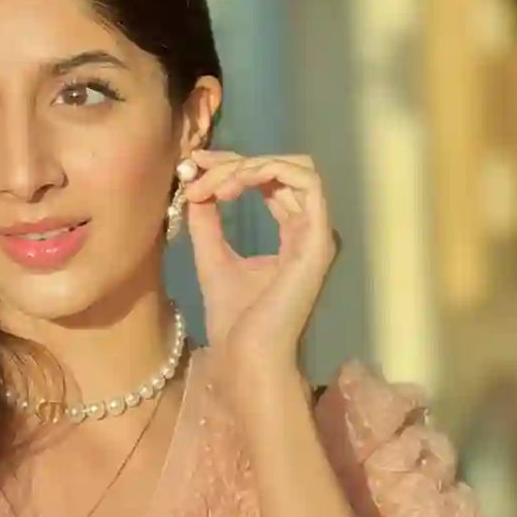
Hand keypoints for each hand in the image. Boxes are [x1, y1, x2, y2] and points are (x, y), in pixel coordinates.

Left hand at [183, 149, 337, 379]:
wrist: (246, 355)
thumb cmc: (234, 321)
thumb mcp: (211, 258)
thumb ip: (207, 223)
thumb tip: (197, 188)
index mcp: (291, 235)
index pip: (271, 181)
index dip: (234, 165)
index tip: (197, 165)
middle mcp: (309, 229)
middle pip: (282, 168)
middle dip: (236, 162)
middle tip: (199, 171)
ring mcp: (317, 233)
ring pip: (293, 168)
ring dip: (248, 167)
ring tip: (213, 185)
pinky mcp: (318, 238)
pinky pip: (305, 181)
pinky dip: (267, 172)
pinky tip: (232, 185)